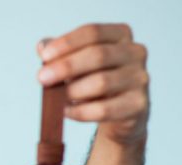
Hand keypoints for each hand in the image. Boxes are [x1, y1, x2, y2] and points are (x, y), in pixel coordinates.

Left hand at [37, 23, 149, 145]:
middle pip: (98, 55)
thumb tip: (43, 47)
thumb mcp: (78, 63)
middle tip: (42, 78)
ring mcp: (140, 79)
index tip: (44, 57)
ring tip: (56, 98)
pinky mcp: (138, 105)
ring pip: (101, 83)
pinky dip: (80, 111)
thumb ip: (60, 53)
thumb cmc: (95, 80)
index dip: (66, 43)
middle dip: (66, 67)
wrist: (119, 113)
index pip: (92, 32)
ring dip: (72, 91)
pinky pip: (104, 109)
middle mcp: (135, 53)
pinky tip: (66, 112)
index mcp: (120, 35)